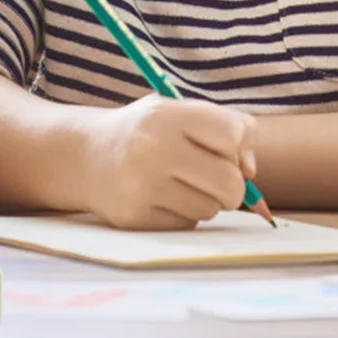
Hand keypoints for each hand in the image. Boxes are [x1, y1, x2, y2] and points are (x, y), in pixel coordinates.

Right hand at [78, 95, 257, 230]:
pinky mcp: (136, 216)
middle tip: (214, 179)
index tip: (224, 148)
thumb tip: (251, 171)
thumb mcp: (177, 112)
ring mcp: (143, 184)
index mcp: (168, 114)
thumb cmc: (145, 132)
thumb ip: (222, 127)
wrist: (86, 155)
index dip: (238, 146)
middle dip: (232, 186)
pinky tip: (162, 198)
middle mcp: (155, 147)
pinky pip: (187, 225)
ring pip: (210, 208)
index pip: (234, 133)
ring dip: (206, 201)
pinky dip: (184, 215)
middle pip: (230, 182)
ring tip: (181, 184)